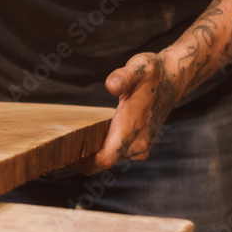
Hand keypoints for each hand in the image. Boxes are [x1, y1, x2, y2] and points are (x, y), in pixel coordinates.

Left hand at [74, 52, 179, 174]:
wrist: (172, 81)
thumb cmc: (152, 74)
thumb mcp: (138, 67)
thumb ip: (123, 77)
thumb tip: (111, 85)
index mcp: (132, 127)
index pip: (105, 158)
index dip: (84, 160)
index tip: (65, 150)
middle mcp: (137, 143)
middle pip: (101, 164)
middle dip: (81, 159)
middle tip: (59, 144)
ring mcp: (140, 148)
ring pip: (107, 162)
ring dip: (90, 156)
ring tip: (71, 140)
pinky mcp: (140, 148)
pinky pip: (115, 157)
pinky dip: (100, 153)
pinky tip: (89, 139)